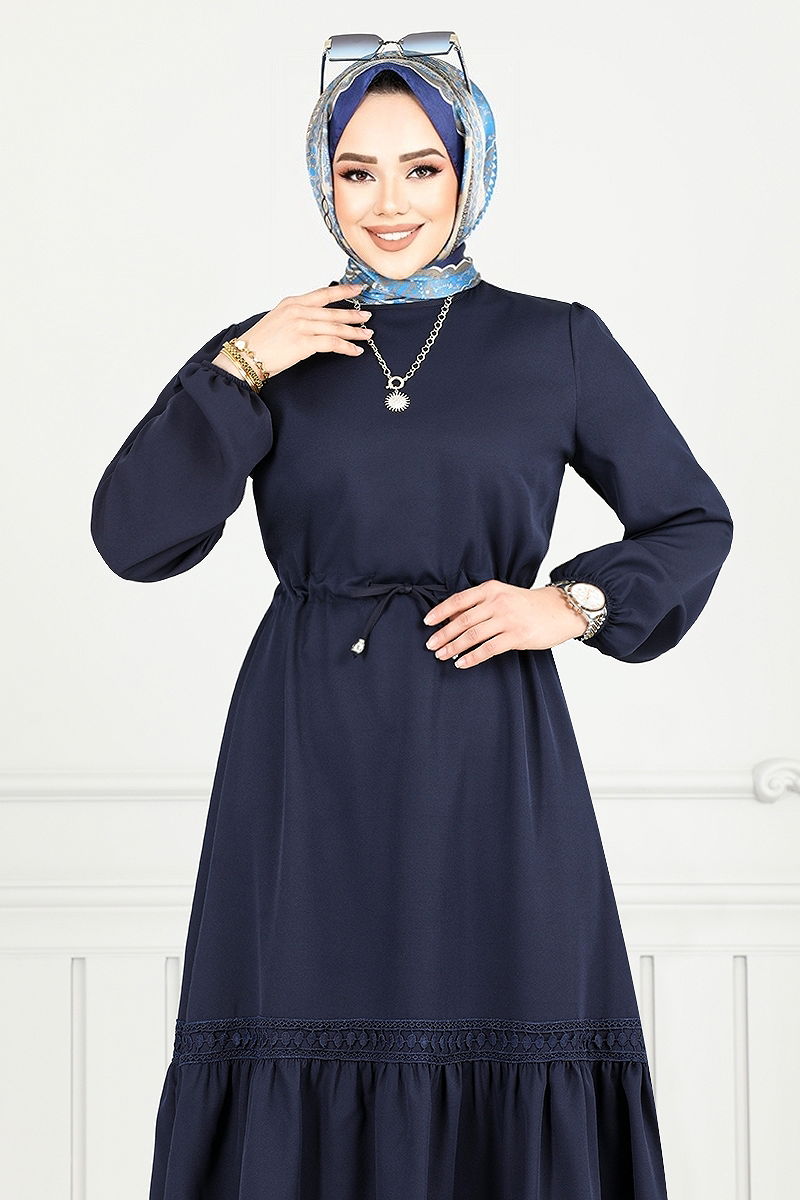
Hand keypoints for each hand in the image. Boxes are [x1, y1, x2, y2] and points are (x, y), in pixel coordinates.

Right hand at [212, 282, 372, 380]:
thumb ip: (296, 315)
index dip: (343, 291)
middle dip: (354, 314)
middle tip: (367, 316)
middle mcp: (298, 311)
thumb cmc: (260, 342)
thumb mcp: (278, 319)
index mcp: (292, 303)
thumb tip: (315, 319)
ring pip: (336, 327)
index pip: (323, 293)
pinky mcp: (304, 342)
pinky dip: (346, 347)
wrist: (245, 356)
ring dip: (354, 332)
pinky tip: (355, 350)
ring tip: (367, 335)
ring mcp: (301, 326)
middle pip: (333, 311)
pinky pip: (332, 343)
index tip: (358, 289)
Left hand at [421, 581, 589, 668]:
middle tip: (430, 645)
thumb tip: (451, 618)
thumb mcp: (502, 596)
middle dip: (443, 634)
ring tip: (442, 655)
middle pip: (463, 620)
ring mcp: (507, 619)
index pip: (459, 600)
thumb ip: (480, 604)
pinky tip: (462, 663)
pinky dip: (472, 657)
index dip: (440, 611)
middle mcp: (498, 602)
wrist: (558, 610)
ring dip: (454, 647)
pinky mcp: (517, 636)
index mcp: (491, 589)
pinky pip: (488, 649)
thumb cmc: (526, 604)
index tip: (427, 622)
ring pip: (473, 635)